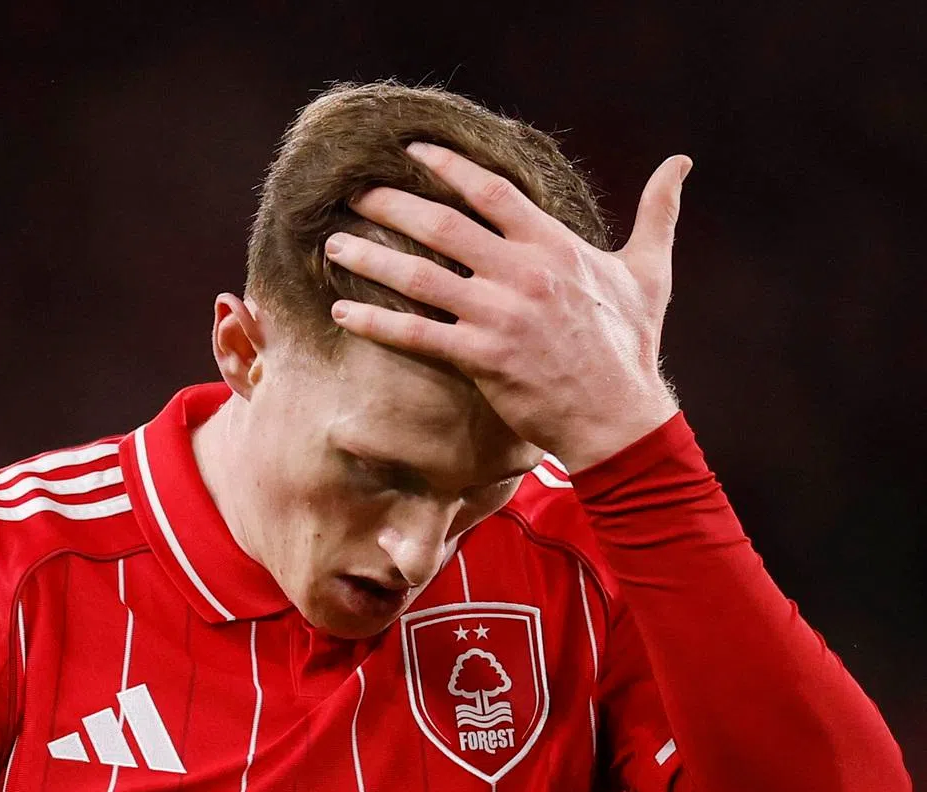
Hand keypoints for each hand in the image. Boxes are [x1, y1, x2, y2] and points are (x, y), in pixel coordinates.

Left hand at [323, 142, 690, 470]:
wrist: (619, 416)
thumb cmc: (630, 347)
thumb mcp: (649, 272)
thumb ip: (657, 214)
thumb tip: (681, 164)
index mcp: (554, 245)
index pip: (491, 192)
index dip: (447, 167)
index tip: (410, 152)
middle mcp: (523, 272)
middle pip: (442, 225)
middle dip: (391, 203)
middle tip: (353, 192)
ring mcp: (500, 315)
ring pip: (420, 276)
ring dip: (371, 258)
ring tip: (332, 245)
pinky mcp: (482, 358)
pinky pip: (416, 335)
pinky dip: (376, 322)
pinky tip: (341, 311)